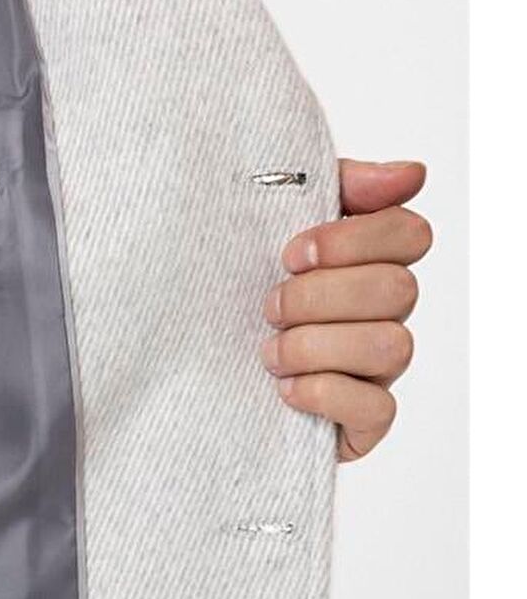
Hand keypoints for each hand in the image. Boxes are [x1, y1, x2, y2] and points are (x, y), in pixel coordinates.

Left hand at [260, 159, 430, 461]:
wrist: (187, 374)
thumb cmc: (233, 297)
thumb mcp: (265, 228)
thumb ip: (333, 189)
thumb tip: (411, 174)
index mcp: (366, 264)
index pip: (409, 234)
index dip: (356, 239)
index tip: (292, 252)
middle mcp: (383, 315)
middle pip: (399, 289)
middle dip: (320, 296)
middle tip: (267, 307)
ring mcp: (377, 372)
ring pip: (392, 346)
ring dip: (316, 345)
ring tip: (267, 354)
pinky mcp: (363, 424)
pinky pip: (377, 408)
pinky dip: (326, 393)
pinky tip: (285, 391)